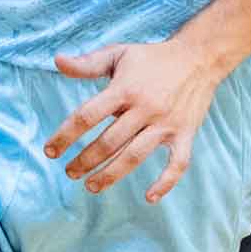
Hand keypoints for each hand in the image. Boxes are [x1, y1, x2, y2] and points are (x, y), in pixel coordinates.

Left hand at [44, 34, 222, 203]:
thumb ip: (87, 63)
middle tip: (70, 173)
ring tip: (91, 186)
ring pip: (134, 156)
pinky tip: (149, 197)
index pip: (87, 115)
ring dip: (111, 175)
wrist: (200, 56)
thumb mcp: (119, 54)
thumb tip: (57, 61)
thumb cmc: (153, 57)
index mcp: (125, 88)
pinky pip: (178, 163)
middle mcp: (145, 108)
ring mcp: (166, 123)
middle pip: (108, 142)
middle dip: (85, 161)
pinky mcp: (185, 134)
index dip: (65, 135)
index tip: (50, 150)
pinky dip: (166, 182)